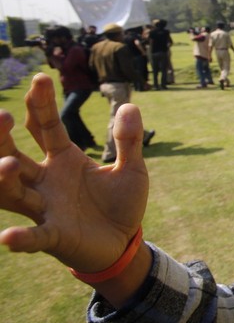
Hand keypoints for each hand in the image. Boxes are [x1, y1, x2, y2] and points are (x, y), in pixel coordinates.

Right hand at [0, 74, 148, 273]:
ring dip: (4, 180)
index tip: (40, 79)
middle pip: (15, 154)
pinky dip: (21, 237)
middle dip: (3, 137)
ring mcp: (46, 208)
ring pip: (13, 193)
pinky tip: (7, 237)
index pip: (45, 127)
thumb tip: (130, 106)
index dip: (40, 105)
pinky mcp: (54, 236)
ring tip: (5, 163)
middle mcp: (46, 180)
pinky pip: (34, 236)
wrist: (123, 243)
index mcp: (63, 159)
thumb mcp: (132, 169)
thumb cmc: (120, 204)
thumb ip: (129, 141)